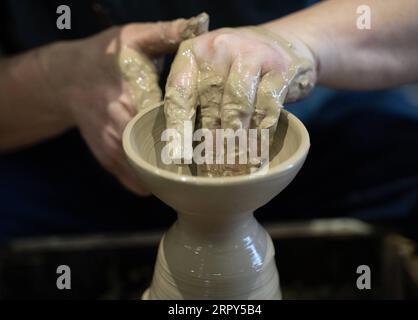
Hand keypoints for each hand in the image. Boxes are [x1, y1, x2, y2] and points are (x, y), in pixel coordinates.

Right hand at [41, 14, 208, 194]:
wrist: (67, 79)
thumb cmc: (104, 57)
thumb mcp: (133, 37)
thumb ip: (166, 32)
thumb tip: (200, 23)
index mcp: (132, 96)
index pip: (173, 123)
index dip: (198, 133)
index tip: (218, 138)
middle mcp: (121, 127)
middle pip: (165, 153)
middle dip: (190, 158)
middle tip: (214, 158)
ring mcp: (113, 148)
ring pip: (151, 174)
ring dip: (174, 174)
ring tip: (199, 170)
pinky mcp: (108, 160)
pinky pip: (137, 183)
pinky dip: (156, 182)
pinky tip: (173, 175)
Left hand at [164, 26, 316, 162]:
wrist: (280, 43)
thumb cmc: (235, 68)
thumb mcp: (209, 74)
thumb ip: (195, 101)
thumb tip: (184, 150)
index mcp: (192, 53)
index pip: (180, 93)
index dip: (179, 127)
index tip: (179, 155)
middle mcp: (218, 47)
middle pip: (210, 103)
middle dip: (211, 140)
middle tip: (212, 167)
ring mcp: (250, 53)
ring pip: (238, 106)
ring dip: (236, 139)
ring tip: (234, 164)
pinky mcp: (278, 67)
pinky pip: (267, 107)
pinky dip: (261, 133)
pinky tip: (257, 151)